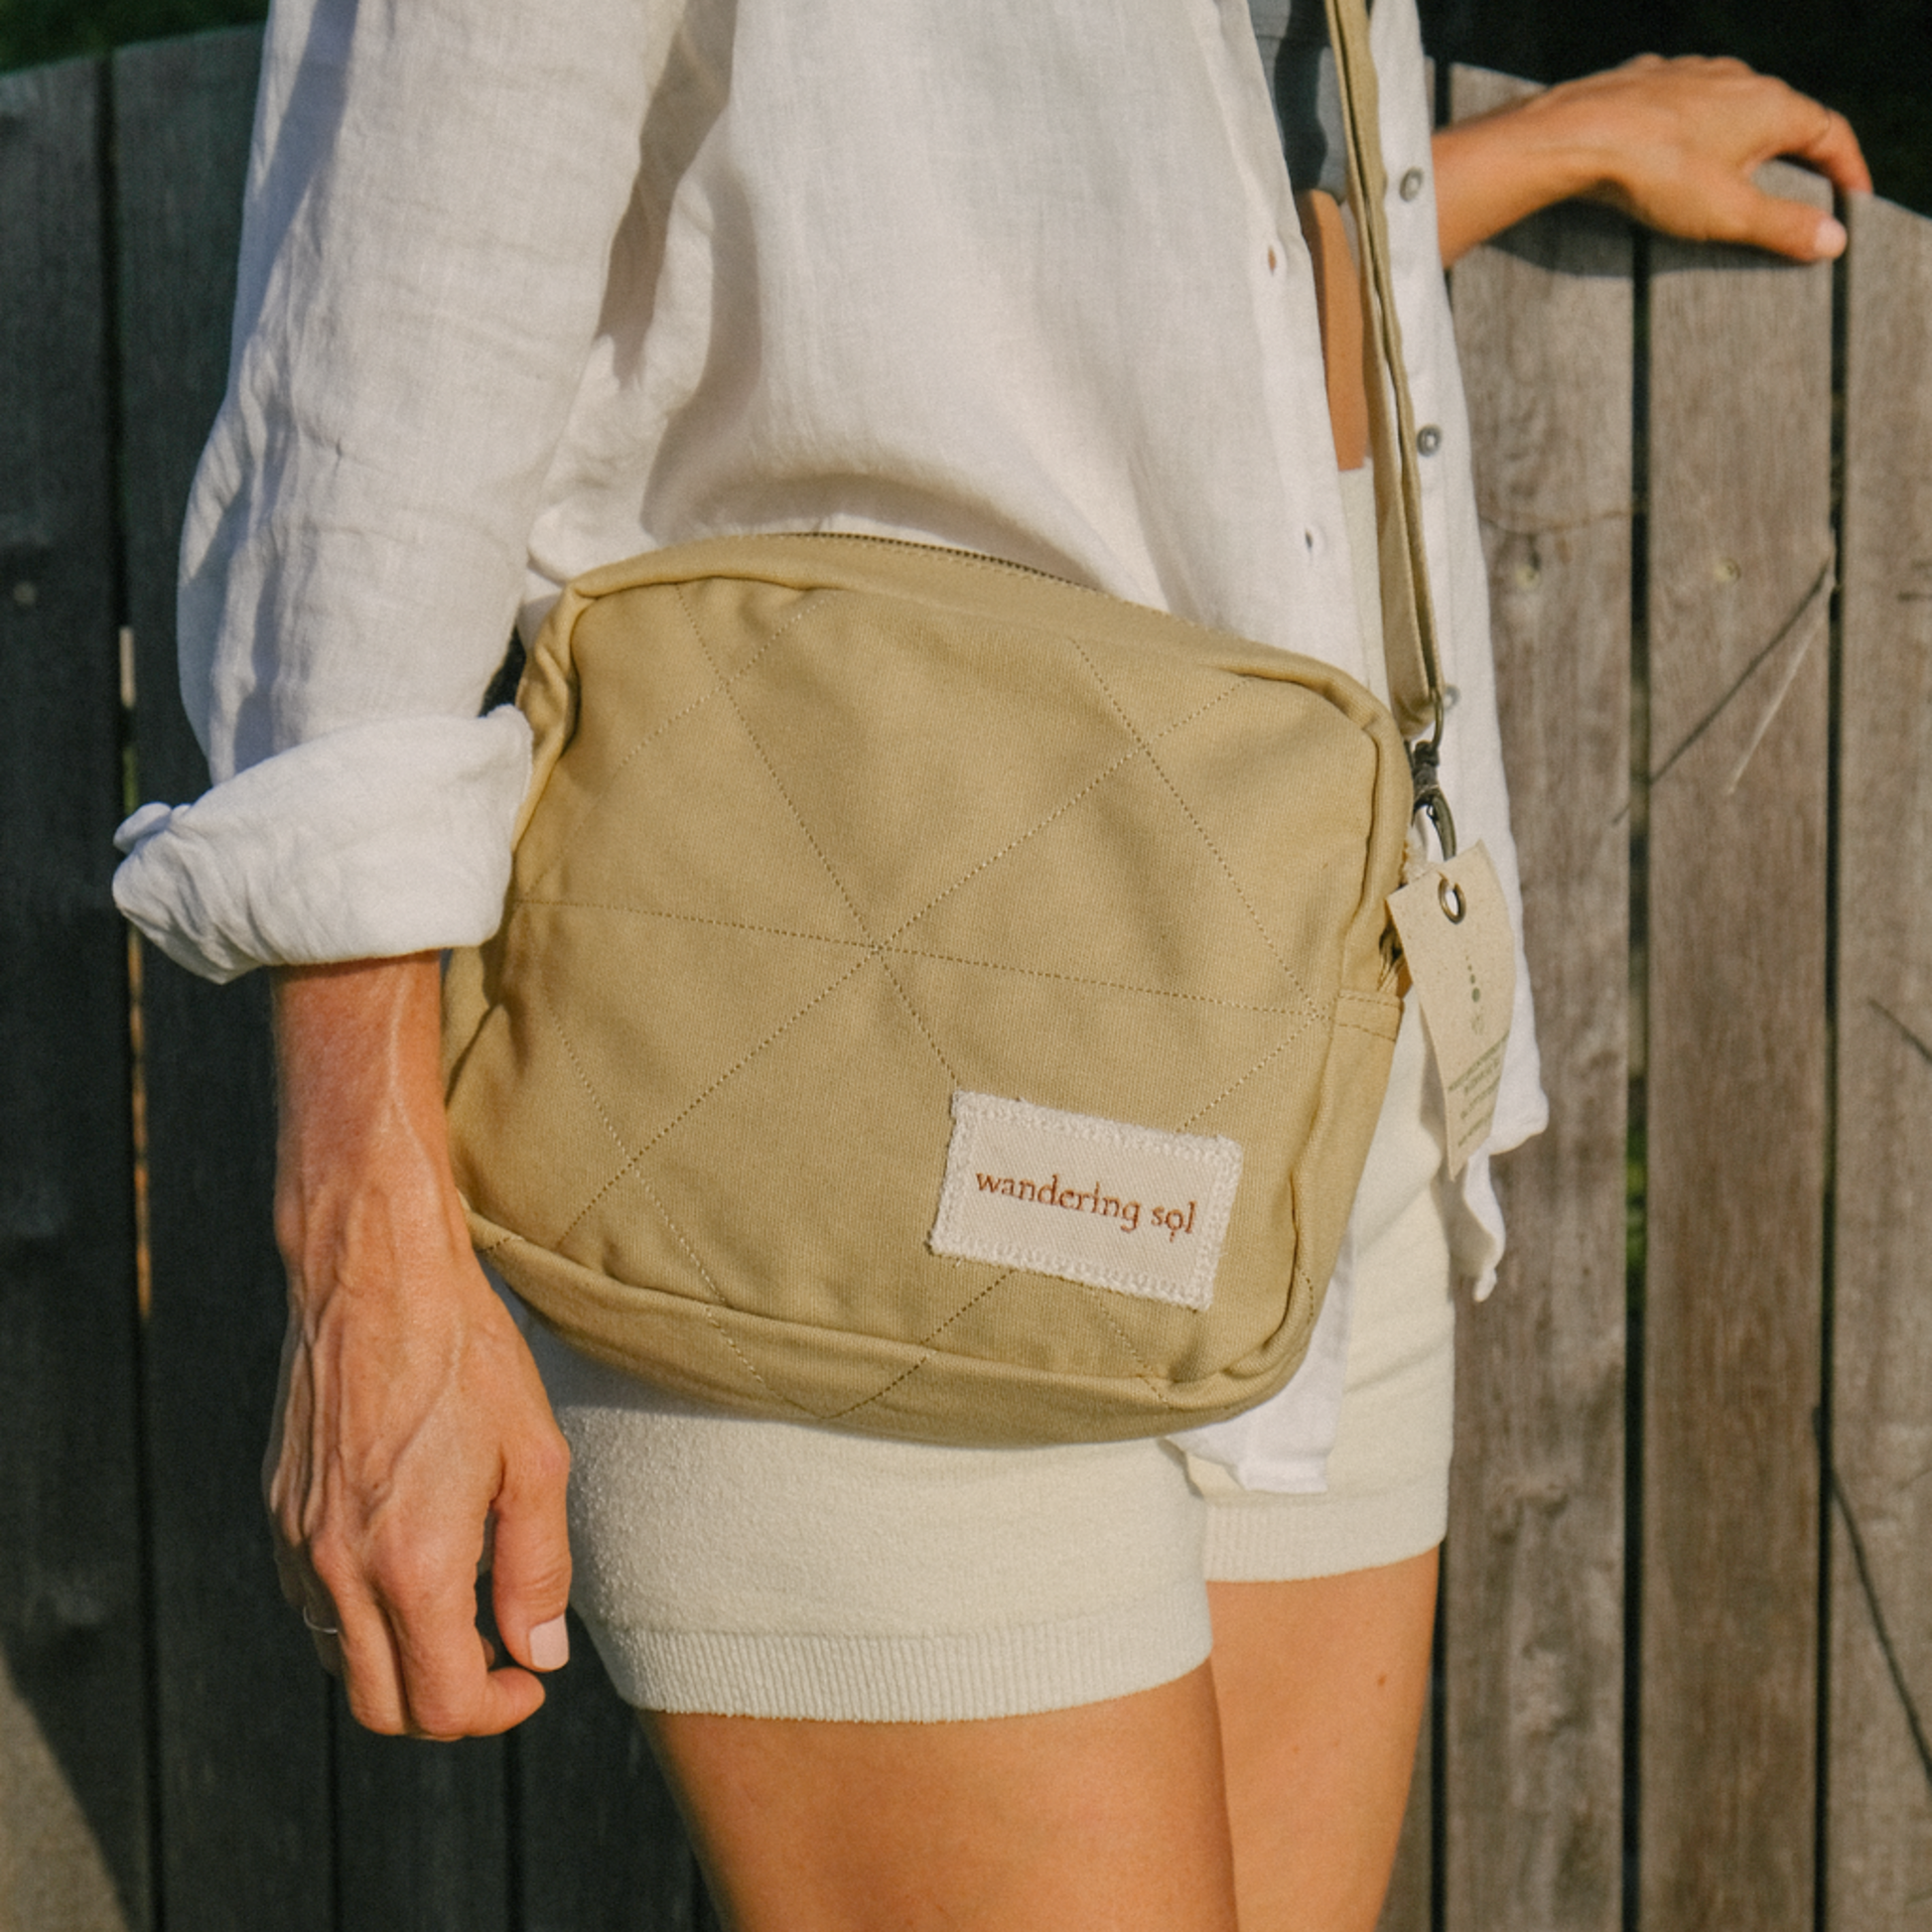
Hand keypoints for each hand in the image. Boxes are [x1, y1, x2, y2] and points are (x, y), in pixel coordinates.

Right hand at [265, 955, 572, 1738]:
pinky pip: (313, 1606)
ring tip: (462, 1611)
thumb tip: (537, 1654)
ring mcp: (298, 1543)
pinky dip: (360, 1617)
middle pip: (380, 1708)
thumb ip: (538, 1567)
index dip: (495, 1710)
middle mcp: (337, 1568)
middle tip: (500, 1664)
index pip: (440, 1703)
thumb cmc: (465, 1357)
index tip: (529, 1679)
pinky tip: (410, 1567)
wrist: (373, 1277)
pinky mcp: (278, 1512)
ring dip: (401, 1662)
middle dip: (446, 1706)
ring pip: (339, 1661)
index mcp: (409, 1563)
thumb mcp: (534, 1458)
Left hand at [1433, 56, 1870, 266]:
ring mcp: (1689, 74)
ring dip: (1744, 139)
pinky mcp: (1647, 82)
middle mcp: (1736, 78)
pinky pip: (1683, 106)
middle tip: (1801, 192)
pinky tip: (1678, 154)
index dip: (1847, 167)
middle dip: (1796, 155)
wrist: (1573, 137)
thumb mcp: (1727, 213)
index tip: (1853, 199)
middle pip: (1783, 116)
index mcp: (1769, 105)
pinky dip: (1694, 131)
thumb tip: (1833, 240)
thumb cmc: (1655, 172)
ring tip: (1740, 176)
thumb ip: (1783, 226)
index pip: (1829, 132)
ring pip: (1732, 107)